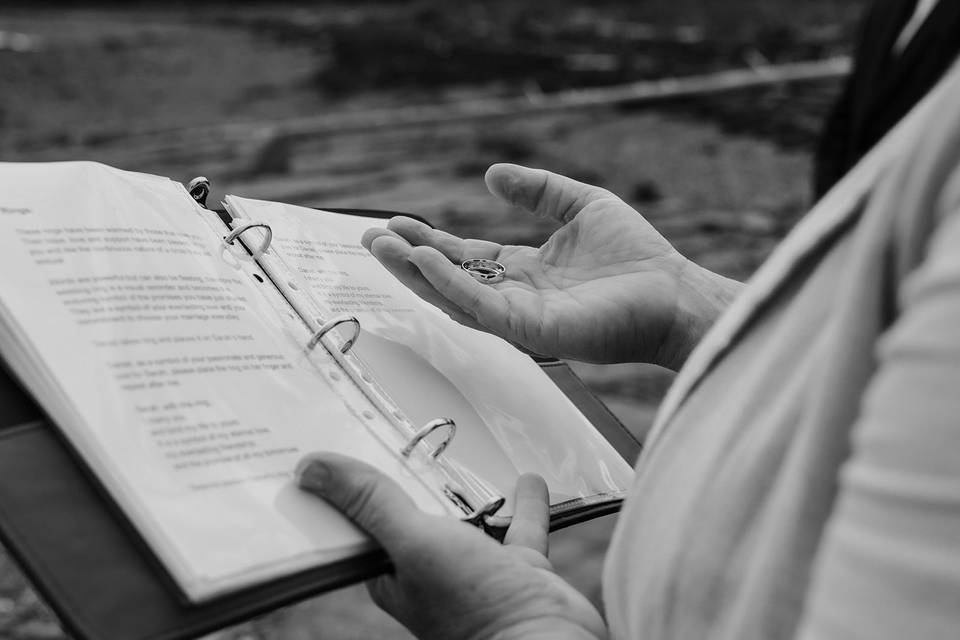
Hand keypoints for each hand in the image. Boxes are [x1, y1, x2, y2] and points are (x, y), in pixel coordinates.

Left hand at [297, 453, 606, 639]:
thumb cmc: (472, 605)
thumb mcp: (413, 542)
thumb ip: (370, 503)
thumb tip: (310, 468)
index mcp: (393, 571)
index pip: (362, 519)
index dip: (349, 486)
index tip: (338, 446)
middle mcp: (432, 570)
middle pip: (417, 511)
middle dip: (411, 476)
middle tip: (396, 434)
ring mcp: (477, 569)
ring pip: (470, 516)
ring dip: (469, 488)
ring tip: (466, 451)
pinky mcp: (518, 568)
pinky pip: (519, 526)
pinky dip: (523, 503)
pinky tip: (527, 480)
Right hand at [362, 163, 739, 368]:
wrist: (675, 293)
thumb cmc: (637, 256)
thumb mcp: (580, 206)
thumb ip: (538, 190)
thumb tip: (491, 174)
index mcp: (524, 273)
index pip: (466, 258)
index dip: (431, 242)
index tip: (398, 223)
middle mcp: (515, 298)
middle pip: (450, 279)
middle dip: (410, 259)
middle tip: (372, 237)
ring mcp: (520, 318)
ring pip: (455, 296)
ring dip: (416, 273)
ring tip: (384, 247)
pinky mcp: (531, 331)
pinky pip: (480, 306)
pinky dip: (448, 284)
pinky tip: (424, 260)